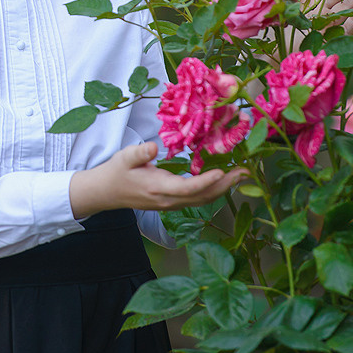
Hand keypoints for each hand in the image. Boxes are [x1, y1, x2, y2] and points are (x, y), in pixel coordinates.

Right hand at [69, 142, 244, 218]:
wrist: (107, 193)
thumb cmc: (117, 172)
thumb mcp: (124, 158)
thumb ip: (139, 153)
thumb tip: (153, 148)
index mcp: (158, 189)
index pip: (186, 188)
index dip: (205, 181)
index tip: (223, 171)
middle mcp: (169, 200)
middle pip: (202, 197)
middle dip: (226, 185)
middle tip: (246, 171)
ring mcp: (172, 204)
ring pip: (203, 200)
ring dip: (224, 188)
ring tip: (242, 175)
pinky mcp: (173, 202)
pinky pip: (198, 199)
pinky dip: (214, 190)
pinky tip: (224, 180)